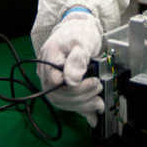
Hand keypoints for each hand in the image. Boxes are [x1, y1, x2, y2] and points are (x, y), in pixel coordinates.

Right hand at [36, 11, 104, 126]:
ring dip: (83, 105)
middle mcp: (46, 71)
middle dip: (81, 96)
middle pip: (57, 94)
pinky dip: (81, 109)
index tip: (93, 81)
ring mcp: (52, 81)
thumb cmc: (80, 33)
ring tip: (99, 101)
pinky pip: (67, 102)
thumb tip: (72, 80)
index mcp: (49, 57)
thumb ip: (78, 59)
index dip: (73, 87)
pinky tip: (93, 115)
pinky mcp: (60, 87)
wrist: (79, 31)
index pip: (55, 81)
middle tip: (99, 87)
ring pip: (62, 102)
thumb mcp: (82, 41)